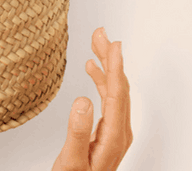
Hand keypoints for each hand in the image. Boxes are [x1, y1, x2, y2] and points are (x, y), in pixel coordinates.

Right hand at [52, 28, 132, 170]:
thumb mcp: (71, 159)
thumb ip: (77, 131)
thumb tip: (82, 100)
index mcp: (113, 135)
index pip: (117, 93)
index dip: (115, 66)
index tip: (112, 44)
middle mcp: (119, 130)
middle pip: (119, 86)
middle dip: (110, 57)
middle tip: (100, 33)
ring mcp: (115, 130)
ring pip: (114, 90)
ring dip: (106, 65)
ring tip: (95, 44)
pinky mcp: (107, 129)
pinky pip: (109, 97)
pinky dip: (102, 79)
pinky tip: (93, 70)